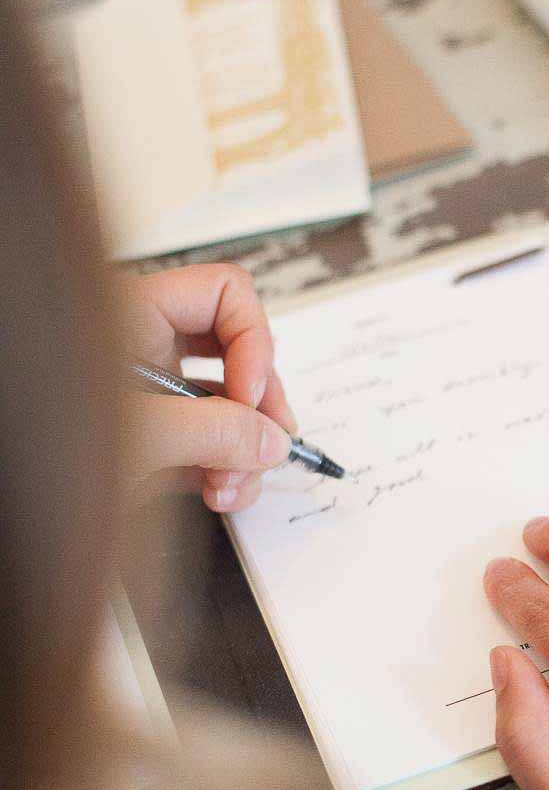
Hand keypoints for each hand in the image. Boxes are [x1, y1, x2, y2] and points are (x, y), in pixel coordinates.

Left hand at [122, 264, 297, 512]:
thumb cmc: (36, 444)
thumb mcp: (137, 432)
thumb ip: (213, 433)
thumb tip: (271, 442)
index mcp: (133, 314)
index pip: (224, 294)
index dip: (252, 341)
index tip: (248, 395)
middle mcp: (147, 346)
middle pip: (240, 355)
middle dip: (259, 408)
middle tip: (266, 444)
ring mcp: (155, 394)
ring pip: (233, 406)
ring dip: (247, 449)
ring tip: (231, 484)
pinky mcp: (156, 438)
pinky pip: (214, 443)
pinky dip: (229, 471)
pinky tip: (221, 495)